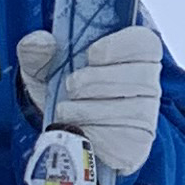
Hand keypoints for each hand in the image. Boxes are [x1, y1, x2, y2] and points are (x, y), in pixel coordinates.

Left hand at [17, 24, 162, 171]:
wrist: (61, 132)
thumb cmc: (59, 89)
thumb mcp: (42, 67)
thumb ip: (37, 50)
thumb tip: (41, 42)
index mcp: (133, 54)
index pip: (145, 43)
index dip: (118, 47)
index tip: (91, 56)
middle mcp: (148, 83)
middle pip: (140, 77)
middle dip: (98, 81)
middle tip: (72, 86)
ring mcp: (147, 114)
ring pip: (132, 109)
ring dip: (90, 109)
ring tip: (68, 108)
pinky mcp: (138, 142)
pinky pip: (124, 137)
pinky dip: (94, 132)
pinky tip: (80, 129)